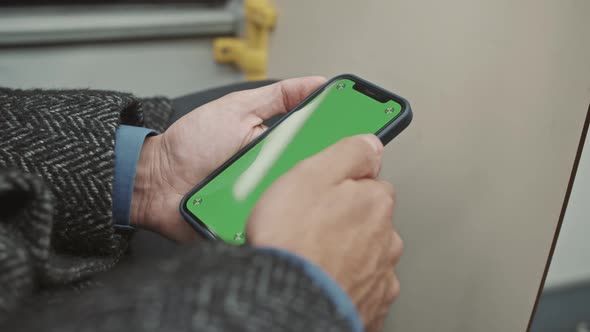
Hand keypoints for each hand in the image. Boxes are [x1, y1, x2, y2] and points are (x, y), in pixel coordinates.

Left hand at [130, 77, 325, 241]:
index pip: (321, 147)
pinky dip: (277, 225)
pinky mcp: (252, 227)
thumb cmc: (194, 143)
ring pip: (297, 206)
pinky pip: (272, 228)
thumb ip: (277, 97)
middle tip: (325, 168)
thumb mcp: (238, 109)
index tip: (358, 138)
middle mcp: (278, 176)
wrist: (156, 180)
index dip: (340, 144)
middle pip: (313, 178)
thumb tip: (318, 83)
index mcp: (281, 148)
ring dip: (300, 200)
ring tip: (293, 191)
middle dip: (322, 173)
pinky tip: (279, 219)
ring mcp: (265, 202)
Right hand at [247, 135, 402, 331]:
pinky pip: (360, 288)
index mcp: (376, 203)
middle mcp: (387, 240)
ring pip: (366, 256)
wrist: (286, 301)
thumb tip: (371, 143)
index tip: (322, 194)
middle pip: (368, 221)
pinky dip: (345, 284)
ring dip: (346, 255)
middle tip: (309, 227)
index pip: (370, 182)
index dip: (340, 186)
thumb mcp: (311, 174)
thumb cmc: (293, 242)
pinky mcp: (369, 308)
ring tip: (311, 256)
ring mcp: (380, 277)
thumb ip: (348, 153)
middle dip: (345, 222)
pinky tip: (321, 280)